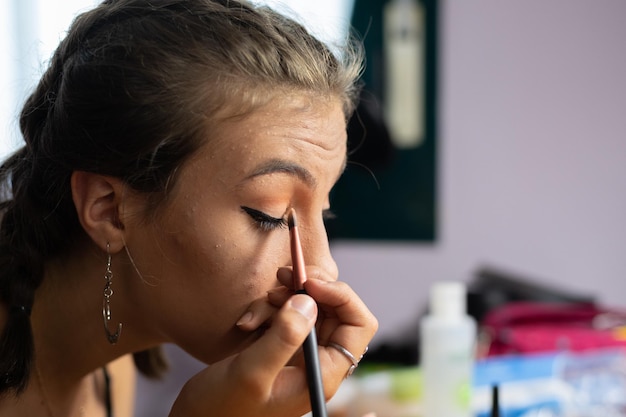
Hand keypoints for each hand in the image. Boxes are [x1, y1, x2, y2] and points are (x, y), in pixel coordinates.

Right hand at [169, 267, 376, 416]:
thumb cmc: (221, 408)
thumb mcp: (250, 373)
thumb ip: (283, 337)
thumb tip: (309, 302)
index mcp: (324, 374)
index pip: (359, 325)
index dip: (341, 296)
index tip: (309, 283)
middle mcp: (318, 362)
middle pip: (336, 309)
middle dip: (311, 289)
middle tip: (284, 276)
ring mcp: (300, 353)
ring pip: (310, 307)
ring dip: (286, 297)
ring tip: (261, 304)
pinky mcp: (281, 346)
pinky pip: (287, 313)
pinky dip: (269, 308)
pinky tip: (248, 320)